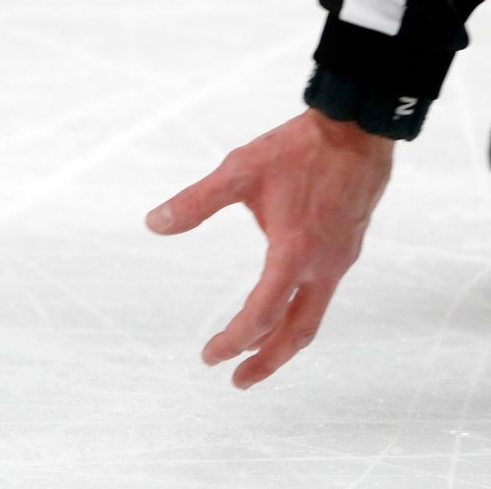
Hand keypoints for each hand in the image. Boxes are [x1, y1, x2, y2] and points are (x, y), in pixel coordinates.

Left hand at [146, 108, 393, 389]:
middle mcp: (323, 265)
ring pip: (313, 317)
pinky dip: (299, 315)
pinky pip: (323, 295)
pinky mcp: (347, 248)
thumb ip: (195, 202)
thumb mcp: (239, 171)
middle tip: (237, 381)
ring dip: (284, 343)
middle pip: (297, 333)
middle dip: (266, 362)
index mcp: (294, 251)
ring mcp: (340, 259)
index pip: (262, 313)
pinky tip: (282, 308)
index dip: (234, 340)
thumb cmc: (298, 149)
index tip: (209, 356)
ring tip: (256, 355)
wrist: (357, 129)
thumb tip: (153, 225)